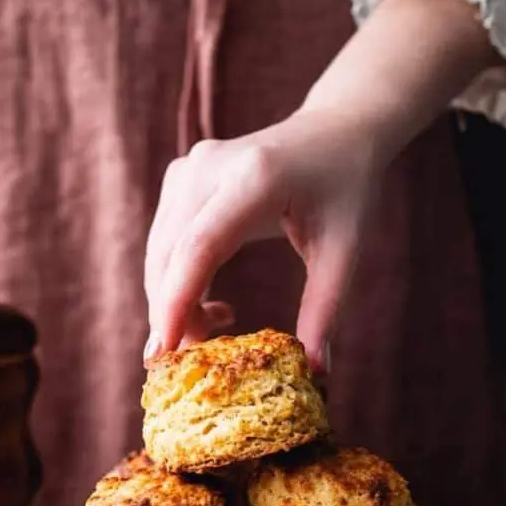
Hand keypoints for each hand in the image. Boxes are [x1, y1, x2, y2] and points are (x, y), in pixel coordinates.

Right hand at [144, 108, 380, 372]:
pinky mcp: (182, 178)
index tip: (164, 353)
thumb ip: (325, 310)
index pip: (199, 247)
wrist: (336, 132)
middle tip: (189, 366)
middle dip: (170, 314)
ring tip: (212, 334)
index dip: (177, 303)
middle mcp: (210, 167)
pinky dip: (175, 281)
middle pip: (169, 254)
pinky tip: (212, 305)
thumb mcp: (344, 251)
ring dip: (171, 302)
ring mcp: (190, 169)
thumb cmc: (345, 191)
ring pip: (160, 251)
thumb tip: (315, 373)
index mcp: (254, 179)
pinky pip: (165, 241)